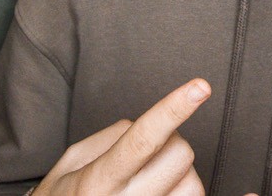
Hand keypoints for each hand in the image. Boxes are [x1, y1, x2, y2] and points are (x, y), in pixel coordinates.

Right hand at [33, 79, 220, 195]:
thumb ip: (108, 138)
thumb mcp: (71, 163)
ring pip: (194, 185)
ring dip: (184, 177)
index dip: (173, 108)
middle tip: (150, 156)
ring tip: (156, 185)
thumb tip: (145, 125)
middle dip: (173, 145)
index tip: (200, 86)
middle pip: (180, 156)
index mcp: (98, 180)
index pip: (142, 138)